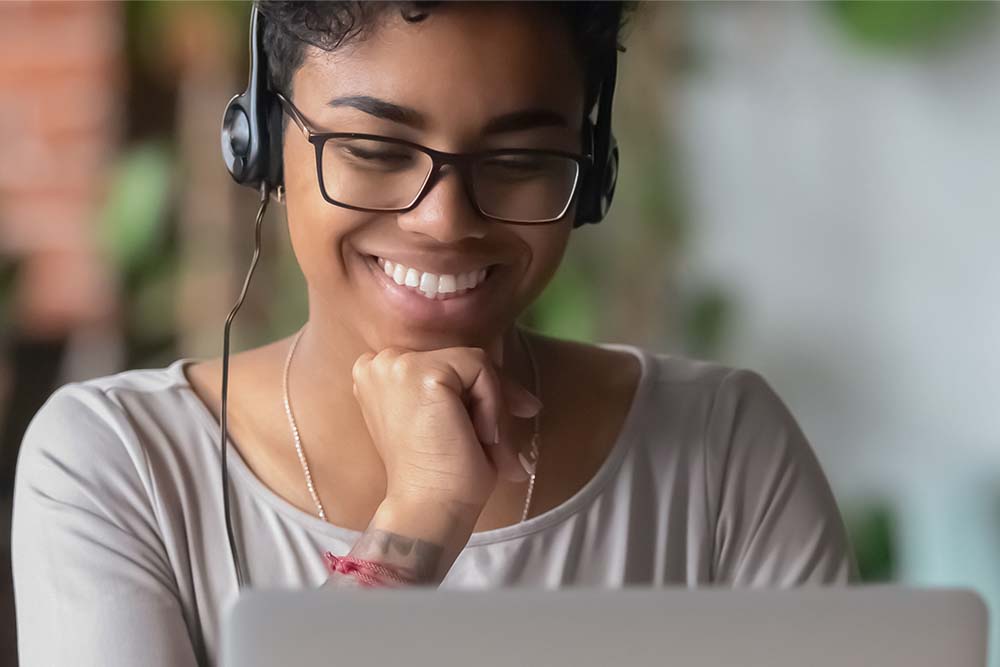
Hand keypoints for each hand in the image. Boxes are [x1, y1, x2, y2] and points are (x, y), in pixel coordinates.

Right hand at [351, 332, 541, 515]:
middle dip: (492, 394)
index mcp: (377, 374)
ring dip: (493, 404)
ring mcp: (398, 364)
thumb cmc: (438, 474)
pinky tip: (481, 437)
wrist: (427, 508)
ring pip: (474, 362)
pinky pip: (481, 369)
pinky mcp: (423, 372)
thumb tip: (528, 401)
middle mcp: (380, 362)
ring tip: (489, 446)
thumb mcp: (448, 422)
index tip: (496, 424)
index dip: (476, 389)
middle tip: (509, 434)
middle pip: (459, 359)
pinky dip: (493, 404)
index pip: (442, 363)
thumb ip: (466, 395)